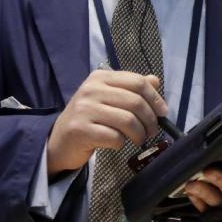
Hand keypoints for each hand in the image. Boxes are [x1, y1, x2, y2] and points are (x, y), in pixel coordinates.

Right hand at [46, 71, 166, 175]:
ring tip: (138, 140)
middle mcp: (91, 89)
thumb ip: (131, 89)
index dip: (155, 98)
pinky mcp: (80, 130)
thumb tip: (155, 81)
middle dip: (150, 120)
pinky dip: (121, 143)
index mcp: (100, 77)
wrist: (59, 141)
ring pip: (127, 121)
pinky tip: (117, 144)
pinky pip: (114, 137)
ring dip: (139, 134)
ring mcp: (84, 109)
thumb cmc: (89, 118)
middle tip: (152, 131)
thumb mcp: (108, 98)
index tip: (162, 113)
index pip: (137, 82)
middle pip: (135, 102)